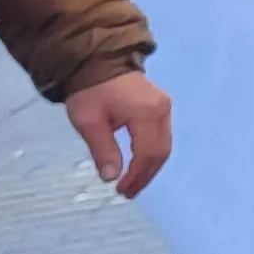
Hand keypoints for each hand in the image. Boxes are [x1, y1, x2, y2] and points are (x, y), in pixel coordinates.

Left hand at [63, 70, 171, 197]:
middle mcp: (162, 111)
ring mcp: (164, 108)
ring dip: (149, 167)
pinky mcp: (160, 107)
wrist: (98, 61)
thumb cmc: (90, 92)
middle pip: (160, 152)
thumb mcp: (89, 122)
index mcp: (146, 114)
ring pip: (164, 146)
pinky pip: (162, 137)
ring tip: (132, 182)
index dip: (136, 176)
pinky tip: (138, 163)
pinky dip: (151, 154)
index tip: (120, 190)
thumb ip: (103, 150)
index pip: (147, 153)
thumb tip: (111, 178)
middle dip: (145, 175)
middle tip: (127, 192)